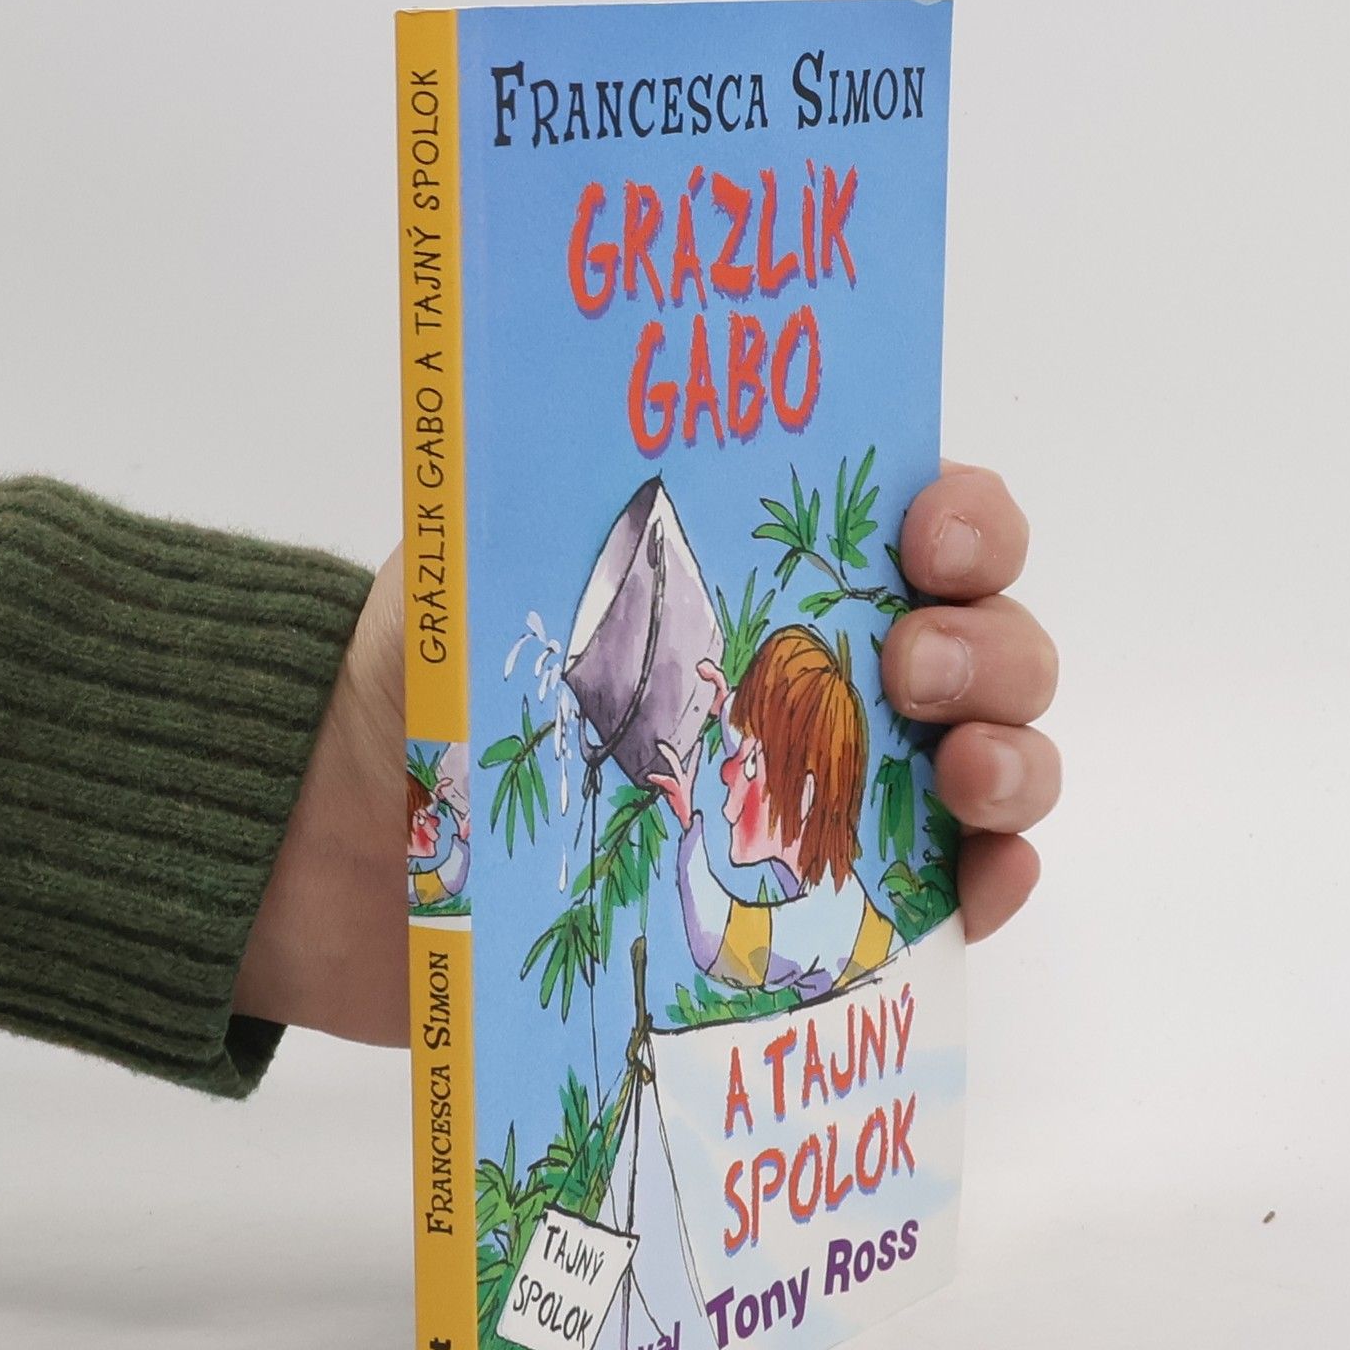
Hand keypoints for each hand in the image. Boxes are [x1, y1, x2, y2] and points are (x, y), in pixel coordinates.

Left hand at [236, 456, 1059, 1045]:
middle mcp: (818, 677)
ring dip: (1012, 756)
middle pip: (985, 642)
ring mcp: (826, 799)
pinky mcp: (813, 916)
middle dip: (989, 644)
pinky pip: (945, 897)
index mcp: (766, 572)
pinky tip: (979, 880)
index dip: (964, 520)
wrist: (336, 848)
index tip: (926, 534)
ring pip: (991, 762)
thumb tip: (655, 432)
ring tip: (956, 773)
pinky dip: (989, 886)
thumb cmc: (421, 685)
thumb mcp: (491, 557)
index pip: (923, 522)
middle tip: (912, 666)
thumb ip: (580, 502)